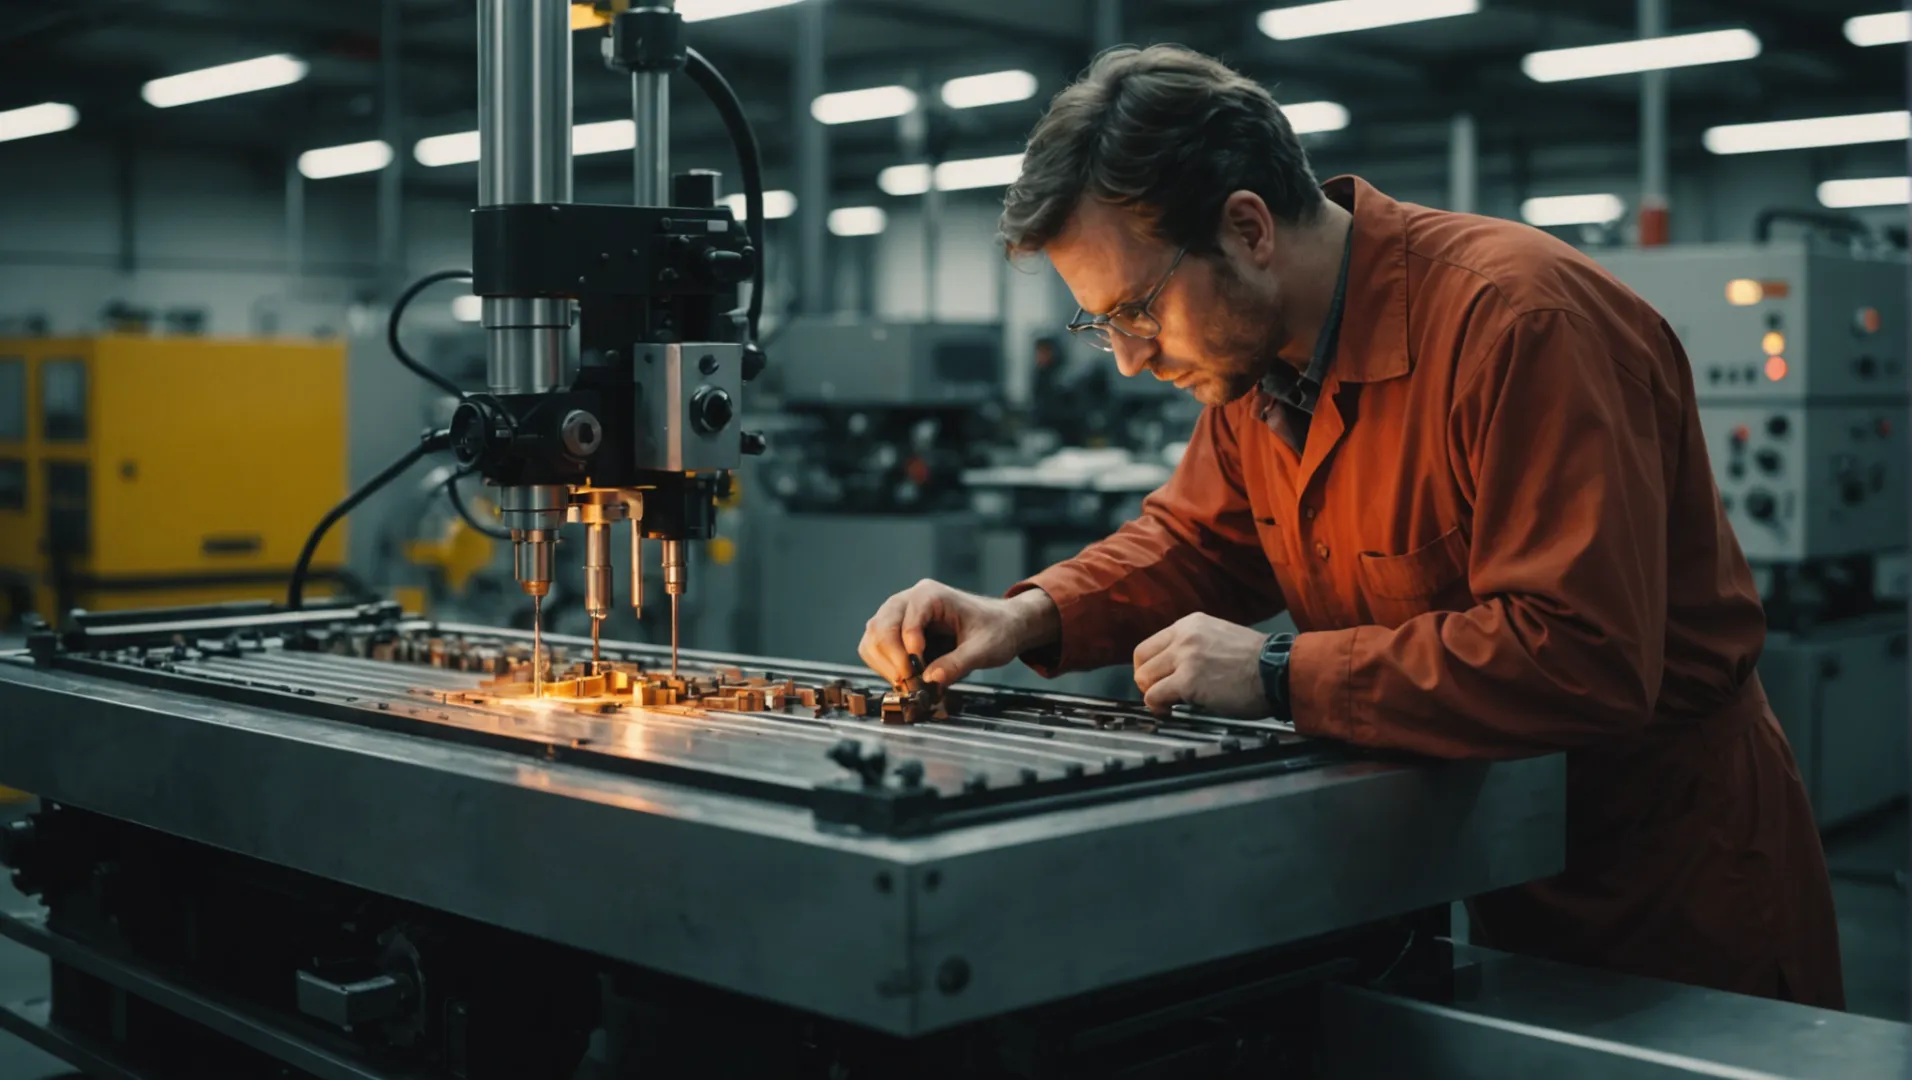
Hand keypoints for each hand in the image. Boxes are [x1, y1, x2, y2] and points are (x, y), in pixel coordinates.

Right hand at [858, 581, 1058, 686]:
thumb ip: (958, 663)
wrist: (1002, 626)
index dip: (909, 650)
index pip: (906, 620)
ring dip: (885, 665)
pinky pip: (876, 647)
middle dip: (893, 660)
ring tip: (908, 684)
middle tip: (911, 685)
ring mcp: (899, 614)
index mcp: (930, 595)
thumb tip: (931, 680)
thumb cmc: (996, 630)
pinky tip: (904, 678)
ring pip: (873, 638)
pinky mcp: (897, 631)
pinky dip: (884, 666)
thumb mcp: (984, 649)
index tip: (921, 674)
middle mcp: (909, 600)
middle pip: (881, 627)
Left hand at [1132, 613, 1270, 717]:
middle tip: (1160, 694)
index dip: (1149, 666)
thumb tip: (1175, 667)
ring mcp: (1185, 658)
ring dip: (1153, 695)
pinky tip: (1170, 712)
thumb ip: (1194, 647)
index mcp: (1191, 624)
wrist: (1279, 671)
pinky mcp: (1188, 681)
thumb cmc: (1259, 661)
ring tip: (1168, 704)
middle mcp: (1184, 637)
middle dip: (1147, 681)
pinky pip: (1155, 697)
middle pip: (1141, 660)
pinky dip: (1158, 708)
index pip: (1150, 645)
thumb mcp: (1220, 637)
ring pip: (1145, 679)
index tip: (1156, 679)